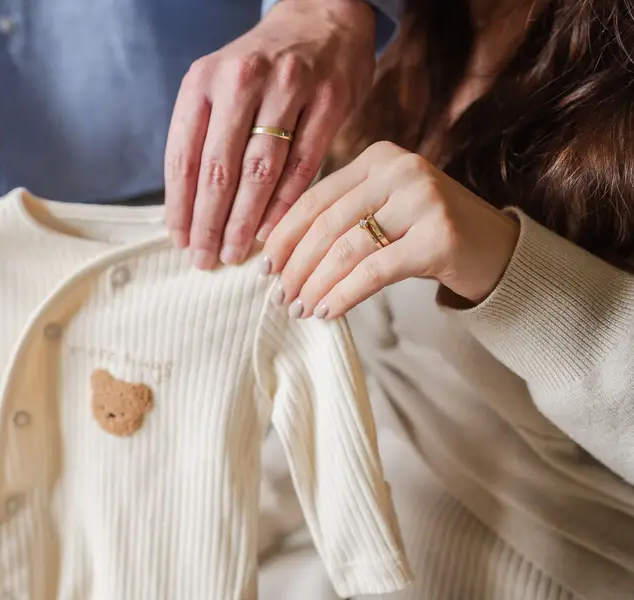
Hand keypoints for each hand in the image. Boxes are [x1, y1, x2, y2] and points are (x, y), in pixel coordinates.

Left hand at [164, 0, 375, 268]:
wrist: (322, 16)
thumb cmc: (262, 67)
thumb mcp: (219, 84)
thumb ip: (204, 136)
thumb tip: (188, 210)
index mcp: (203, 81)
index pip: (183, 156)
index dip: (180, 206)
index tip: (180, 241)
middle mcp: (241, 80)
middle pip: (219, 169)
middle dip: (210, 223)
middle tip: (205, 260)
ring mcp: (289, 87)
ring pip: (260, 170)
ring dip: (244, 221)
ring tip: (234, 252)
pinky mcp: (329, 99)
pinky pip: (303, 164)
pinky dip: (285, 203)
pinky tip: (270, 230)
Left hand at [261, 141, 520, 318]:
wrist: (498, 252)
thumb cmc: (426, 235)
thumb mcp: (382, 212)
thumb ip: (340, 218)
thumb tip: (276, 254)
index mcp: (379, 157)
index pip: (315, 197)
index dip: (283, 235)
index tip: (263, 266)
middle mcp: (402, 169)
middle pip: (327, 224)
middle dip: (296, 266)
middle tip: (279, 297)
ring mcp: (425, 199)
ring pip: (347, 249)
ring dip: (315, 285)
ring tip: (299, 309)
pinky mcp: (441, 236)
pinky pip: (374, 271)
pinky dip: (343, 295)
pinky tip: (326, 312)